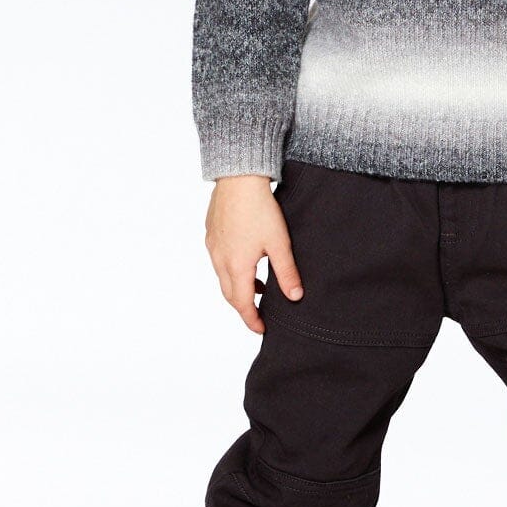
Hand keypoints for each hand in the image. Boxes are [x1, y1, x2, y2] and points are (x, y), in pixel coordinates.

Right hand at [204, 174, 304, 333]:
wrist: (239, 178)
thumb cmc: (259, 208)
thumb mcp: (279, 243)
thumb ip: (286, 272)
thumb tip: (295, 297)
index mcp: (237, 266)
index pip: (243, 304)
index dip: (252, 319)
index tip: (262, 329)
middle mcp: (220, 259)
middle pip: (230, 294)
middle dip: (244, 307)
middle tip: (259, 314)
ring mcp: (213, 246)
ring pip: (222, 277)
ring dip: (239, 288)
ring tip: (260, 287)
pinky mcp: (211, 233)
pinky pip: (218, 260)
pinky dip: (231, 270)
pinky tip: (247, 260)